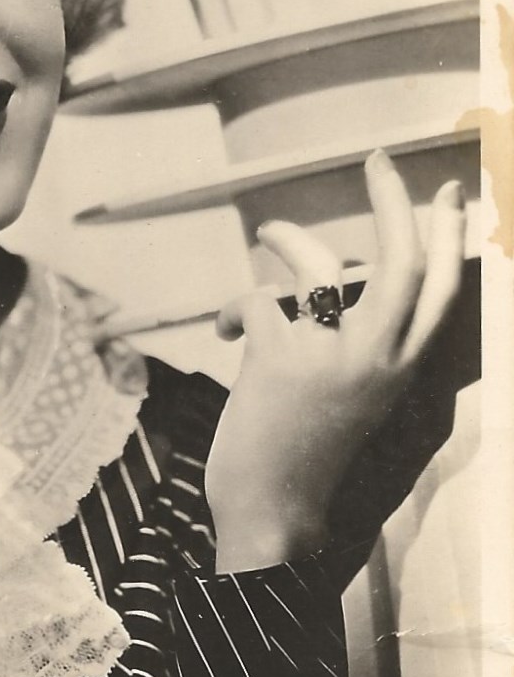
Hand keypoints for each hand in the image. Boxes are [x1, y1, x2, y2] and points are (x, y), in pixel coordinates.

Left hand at [206, 149, 465, 572]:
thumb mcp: (353, 399)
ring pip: (318, 264)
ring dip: (287, 238)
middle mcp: (376, 359)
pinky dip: (235, 309)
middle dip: (391, 201)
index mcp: (401, 371)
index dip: (451, 237)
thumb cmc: (305, 458)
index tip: (449, 194)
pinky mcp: (278, 358)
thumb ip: (357, 345)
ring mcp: (329, 357)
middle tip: (377, 159)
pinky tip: (225, 333)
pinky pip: (257, 298)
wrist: (272, 516)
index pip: (441, 292)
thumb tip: (335, 280)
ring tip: (268, 237)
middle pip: (400, 260)